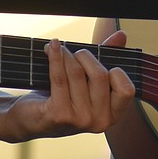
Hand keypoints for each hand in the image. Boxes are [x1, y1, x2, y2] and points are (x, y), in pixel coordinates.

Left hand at [5, 31, 135, 139]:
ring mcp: (79, 120)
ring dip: (67, 54)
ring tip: (60, 49)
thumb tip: (121, 36)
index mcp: (112, 115)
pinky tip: (53, 46)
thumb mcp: (88, 81)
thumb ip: (108, 58)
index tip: (101, 64)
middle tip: (76, 53)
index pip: (126, 89)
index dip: (116, 72)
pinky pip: (59, 76)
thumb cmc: (63, 98)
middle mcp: (99, 122)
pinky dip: (56, 57)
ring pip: (77, 72)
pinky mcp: (59, 114)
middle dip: (86, 56)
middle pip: (100, 75)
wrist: (31, 119)